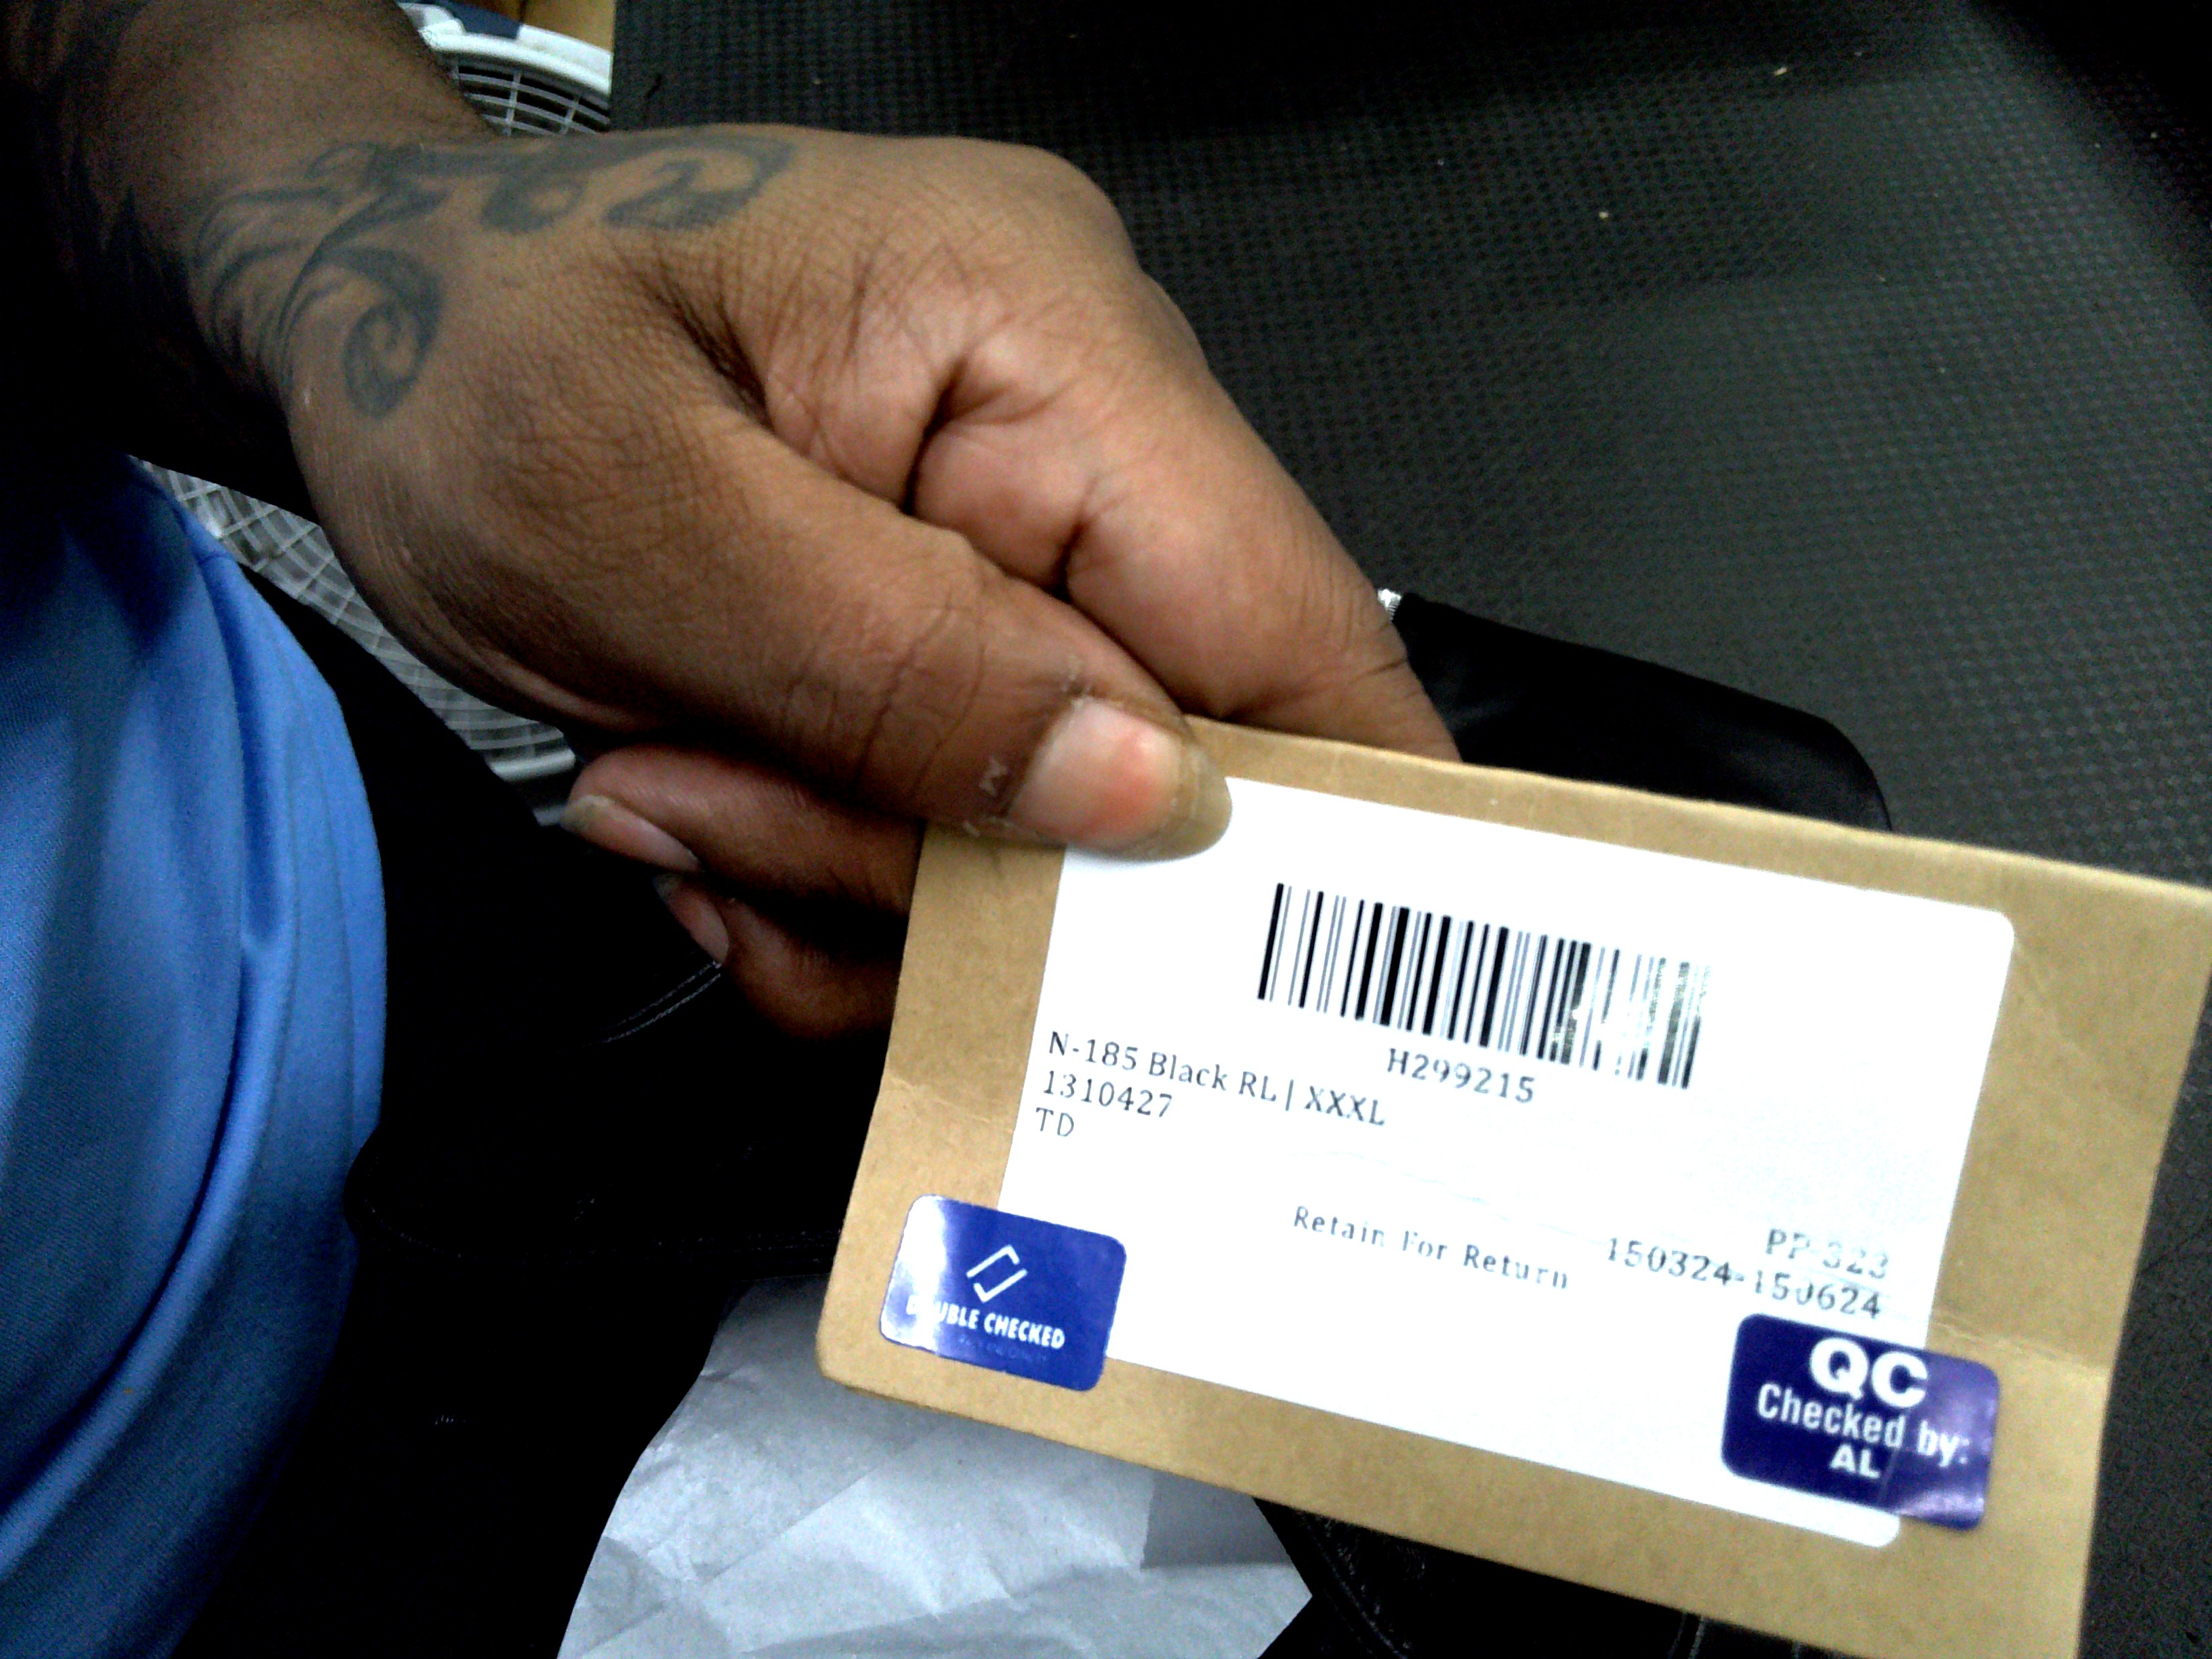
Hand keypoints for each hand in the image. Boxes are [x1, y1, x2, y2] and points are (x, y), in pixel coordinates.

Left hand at [206, 125, 1451, 1026]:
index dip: (1314, 828)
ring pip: (1050, 830)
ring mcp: (1024, 545)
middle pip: (1163, 761)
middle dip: (953, 862)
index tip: (1253, 1012)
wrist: (376, 329)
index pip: (1286, 614)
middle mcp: (1078, 436)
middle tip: (737, 842)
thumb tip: (1149, 797)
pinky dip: (835, 880)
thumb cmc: (462, 358)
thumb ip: (898, 661)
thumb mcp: (634, 518)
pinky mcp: (960, 635)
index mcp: (1046, 337)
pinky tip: (699, 810)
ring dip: (860, 878)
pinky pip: (966, 832)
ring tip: (671, 797)